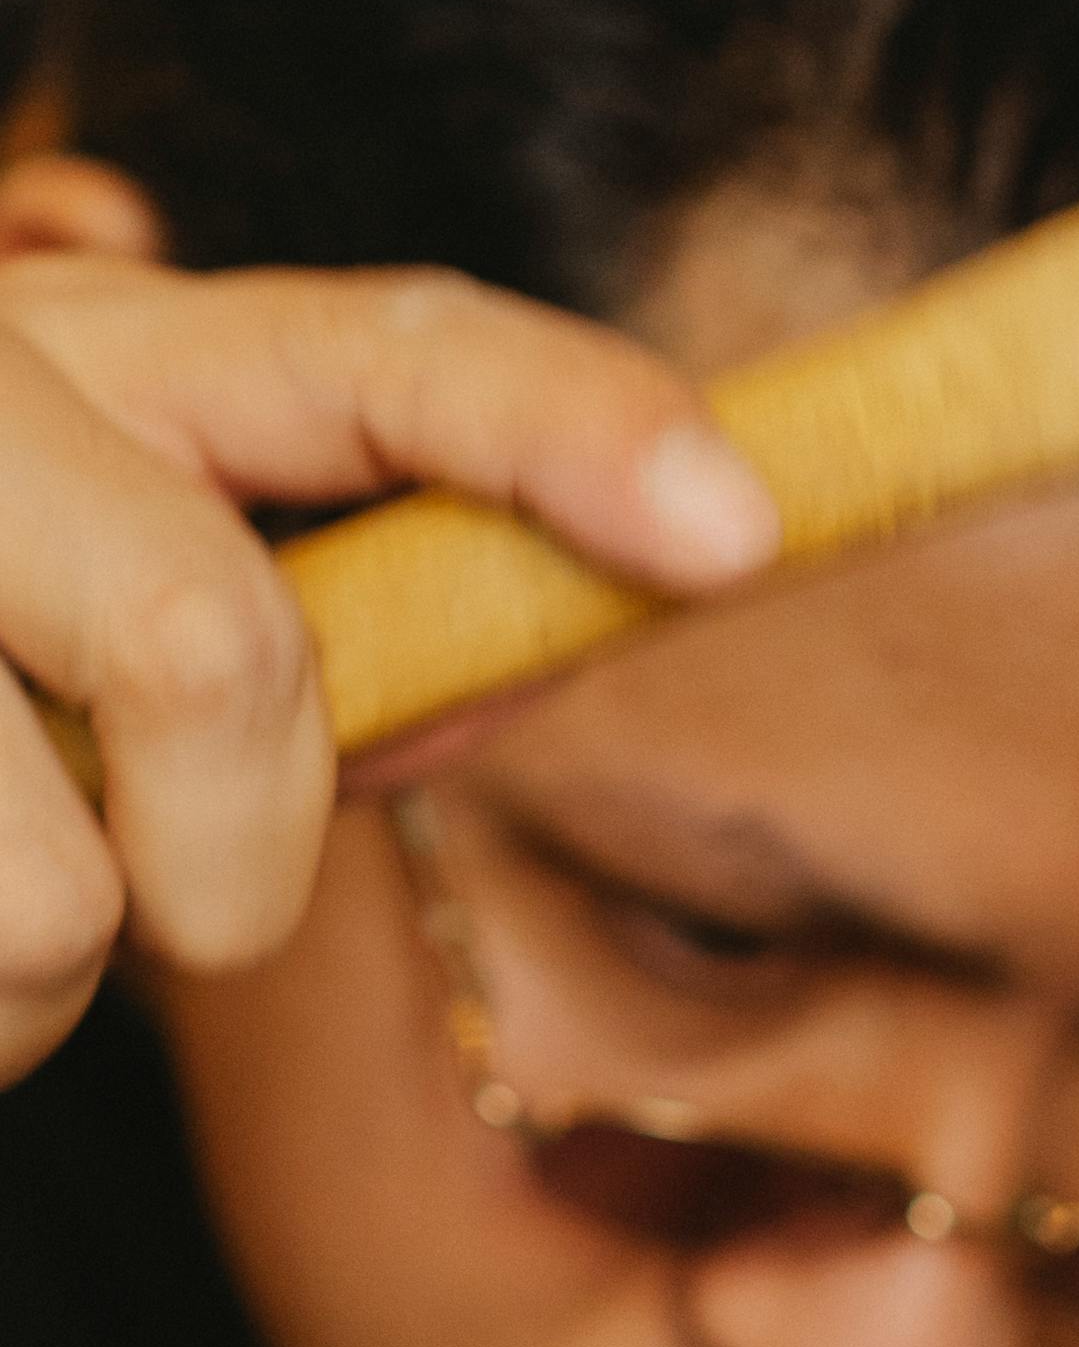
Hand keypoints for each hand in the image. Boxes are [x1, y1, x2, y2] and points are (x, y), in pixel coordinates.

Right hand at [0, 177, 780, 1080]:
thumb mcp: (94, 565)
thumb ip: (298, 623)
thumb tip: (479, 693)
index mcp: (102, 349)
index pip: (380, 348)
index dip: (568, 428)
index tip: (739, 530)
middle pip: (218, 661)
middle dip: (234, 862)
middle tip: (155, 896)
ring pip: (48, 908)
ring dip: (25, 997)